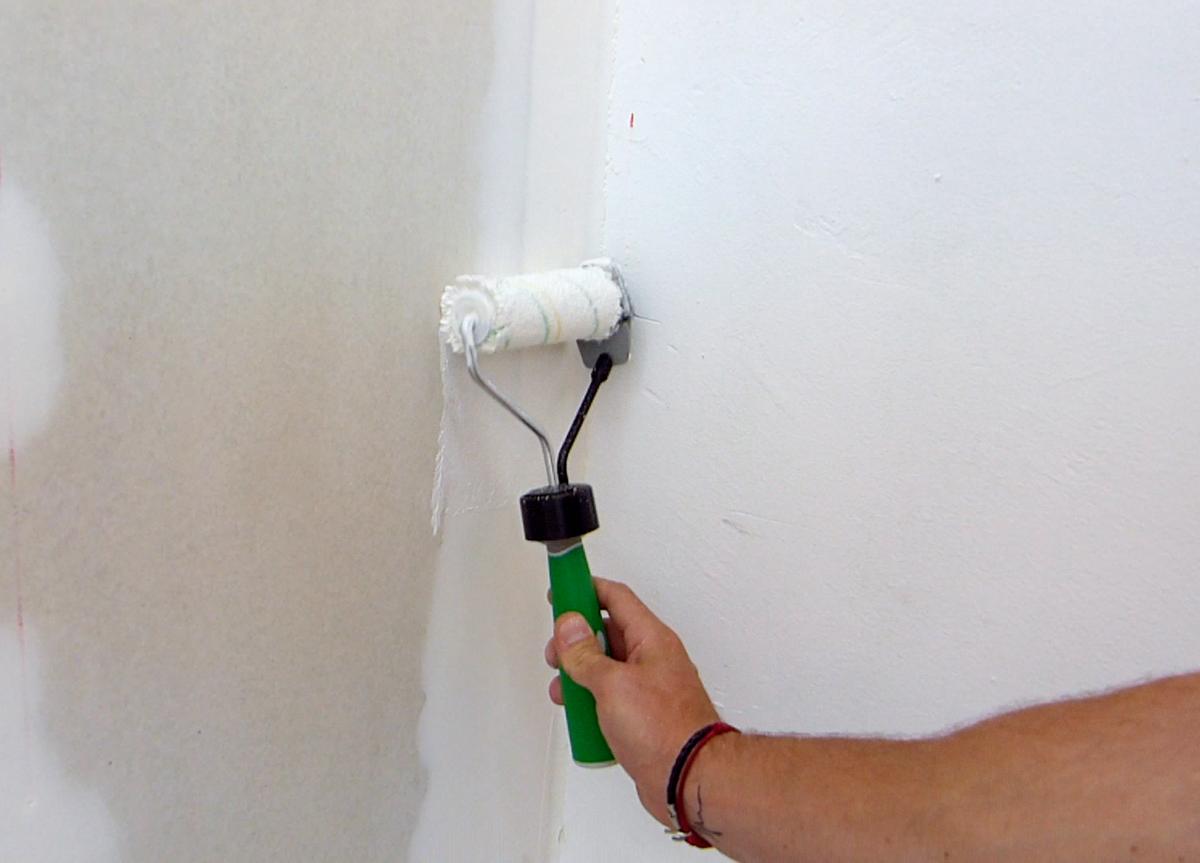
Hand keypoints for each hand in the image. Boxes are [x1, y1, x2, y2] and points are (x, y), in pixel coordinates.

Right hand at [544, 577, 718, 825]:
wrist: (689, 779)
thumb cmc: (666, 730)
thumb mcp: (612, 683)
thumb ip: (586, 654)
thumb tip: (569, 627)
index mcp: (651, 639)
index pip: (615, 598)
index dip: (585, 591)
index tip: (561, 592)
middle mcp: (652, 659)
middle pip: (607, 634)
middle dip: (575, 641)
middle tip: (556, 653)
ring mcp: (648, 688)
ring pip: (605, 669)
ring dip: (579, 677)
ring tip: (565, 692)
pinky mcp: (643, 716)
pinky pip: (610, 698)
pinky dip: (591, 704)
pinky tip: (581, 718)